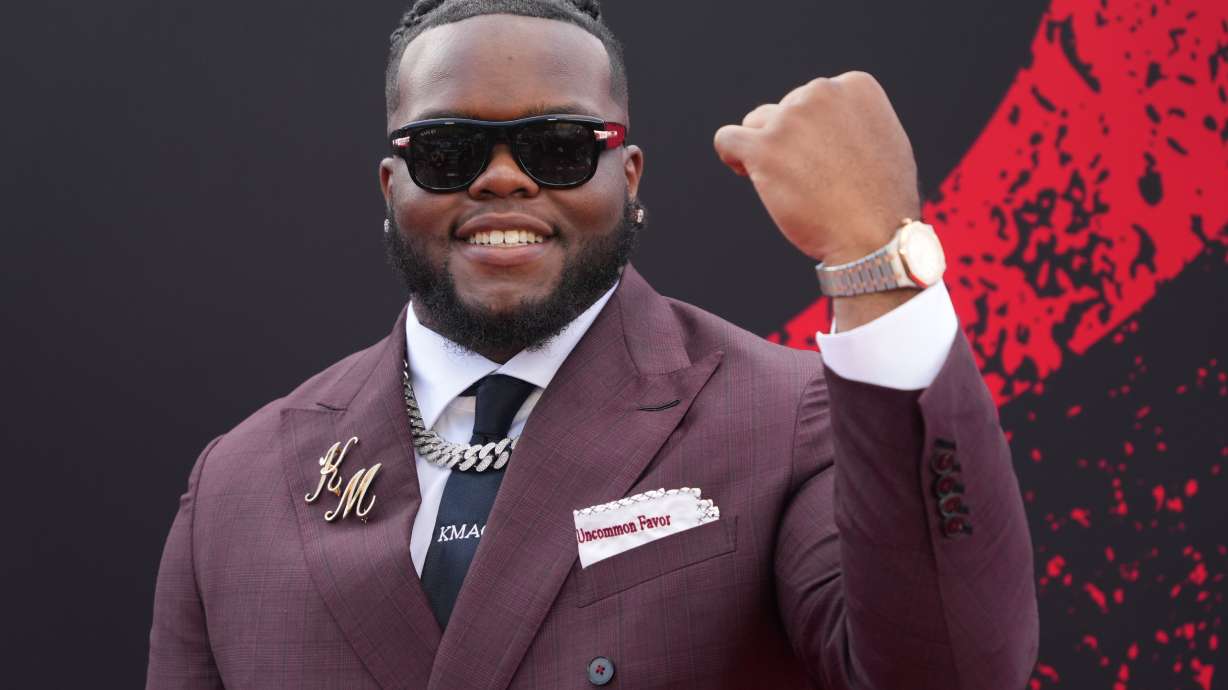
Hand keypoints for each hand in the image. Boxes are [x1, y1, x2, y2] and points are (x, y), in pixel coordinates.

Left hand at [713, 71, 920, 264]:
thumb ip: (852, 119)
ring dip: (765, 150)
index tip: (825, 158)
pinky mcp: (764, 147)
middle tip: (811, 179)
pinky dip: (731, 154)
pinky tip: (746, 172)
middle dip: (790, 140)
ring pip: (756, 123)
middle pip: (784, 109)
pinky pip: (726, 138)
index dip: (813, 129)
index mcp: (854, 86)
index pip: (812, 97)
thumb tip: (826, 118)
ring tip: (788, 183)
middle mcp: (822, 93)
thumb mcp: (884, 140)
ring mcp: (791, 119)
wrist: (874, 235)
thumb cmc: (882, 200)